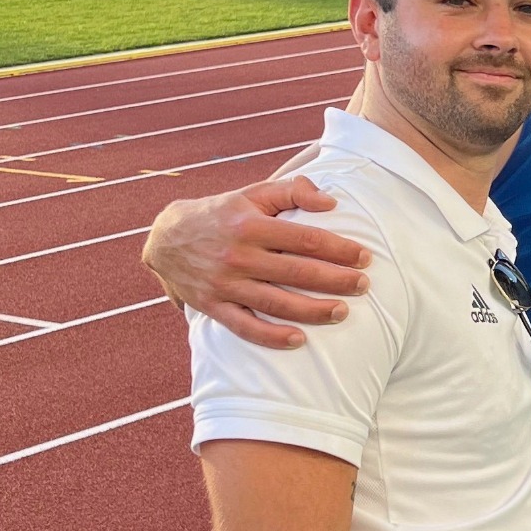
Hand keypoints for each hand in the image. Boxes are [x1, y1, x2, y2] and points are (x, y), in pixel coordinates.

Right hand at [141, 176, 372, 348]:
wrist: (166, 238)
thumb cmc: (222, 214)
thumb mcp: (253, 193)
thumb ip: (293, 190)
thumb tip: (331, 202)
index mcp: (251, 224)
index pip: (306, 238)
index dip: (339, 249)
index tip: (364, 256)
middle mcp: (238, 255)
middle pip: (297, 272)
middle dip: (336, 281)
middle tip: (364, 285)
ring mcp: (225, 284)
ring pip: (276, 303)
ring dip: (313, 311)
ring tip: (343, 312)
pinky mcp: (213, 307)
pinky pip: (245, 327)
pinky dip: (272, 337)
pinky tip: (300, 340)